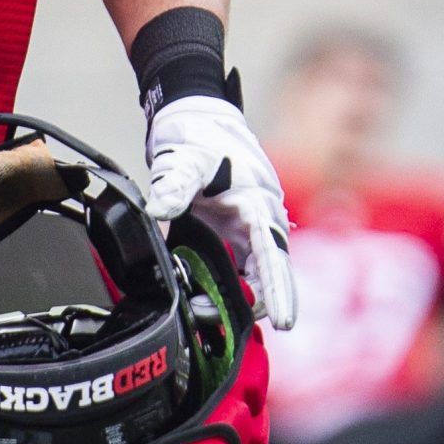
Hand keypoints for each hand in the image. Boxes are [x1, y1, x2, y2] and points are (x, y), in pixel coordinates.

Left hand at [141, 95, 298, 329]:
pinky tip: (204, 297)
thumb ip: (174, 187)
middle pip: (269, 271)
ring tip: (212, 318)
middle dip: (264, 302)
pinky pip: (233, 262)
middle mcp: (258, 219)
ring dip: (238, 295)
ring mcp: (245, 224)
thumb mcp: (184, 160)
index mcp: (257, 205)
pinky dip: (223, 280)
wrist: (194, 114)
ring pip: (251, 270)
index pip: (273, 255)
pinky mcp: (230, 227)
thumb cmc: (198, 134)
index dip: (279, 290)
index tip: (284, 320)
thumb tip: (159, 210)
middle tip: (237, 330)